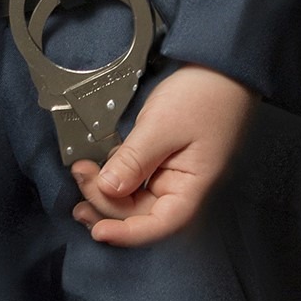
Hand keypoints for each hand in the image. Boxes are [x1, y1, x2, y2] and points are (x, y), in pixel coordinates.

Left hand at [70, 64, 256, 247]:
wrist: (219, 66)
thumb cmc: (204, 95)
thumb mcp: (162, 126)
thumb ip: (134, 160)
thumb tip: (107, 188)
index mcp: (192, 187)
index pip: (159, 224)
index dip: (127, 234)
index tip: (98, 231)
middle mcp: (181, 187)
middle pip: (140, 213)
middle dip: (106, 202)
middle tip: (80, 176)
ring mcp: (169, 174)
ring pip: (132, 198)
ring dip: (105, 192)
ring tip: (81, 173)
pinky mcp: (159, 161)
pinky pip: (133, 179)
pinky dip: (113, 177)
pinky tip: (96, 168)